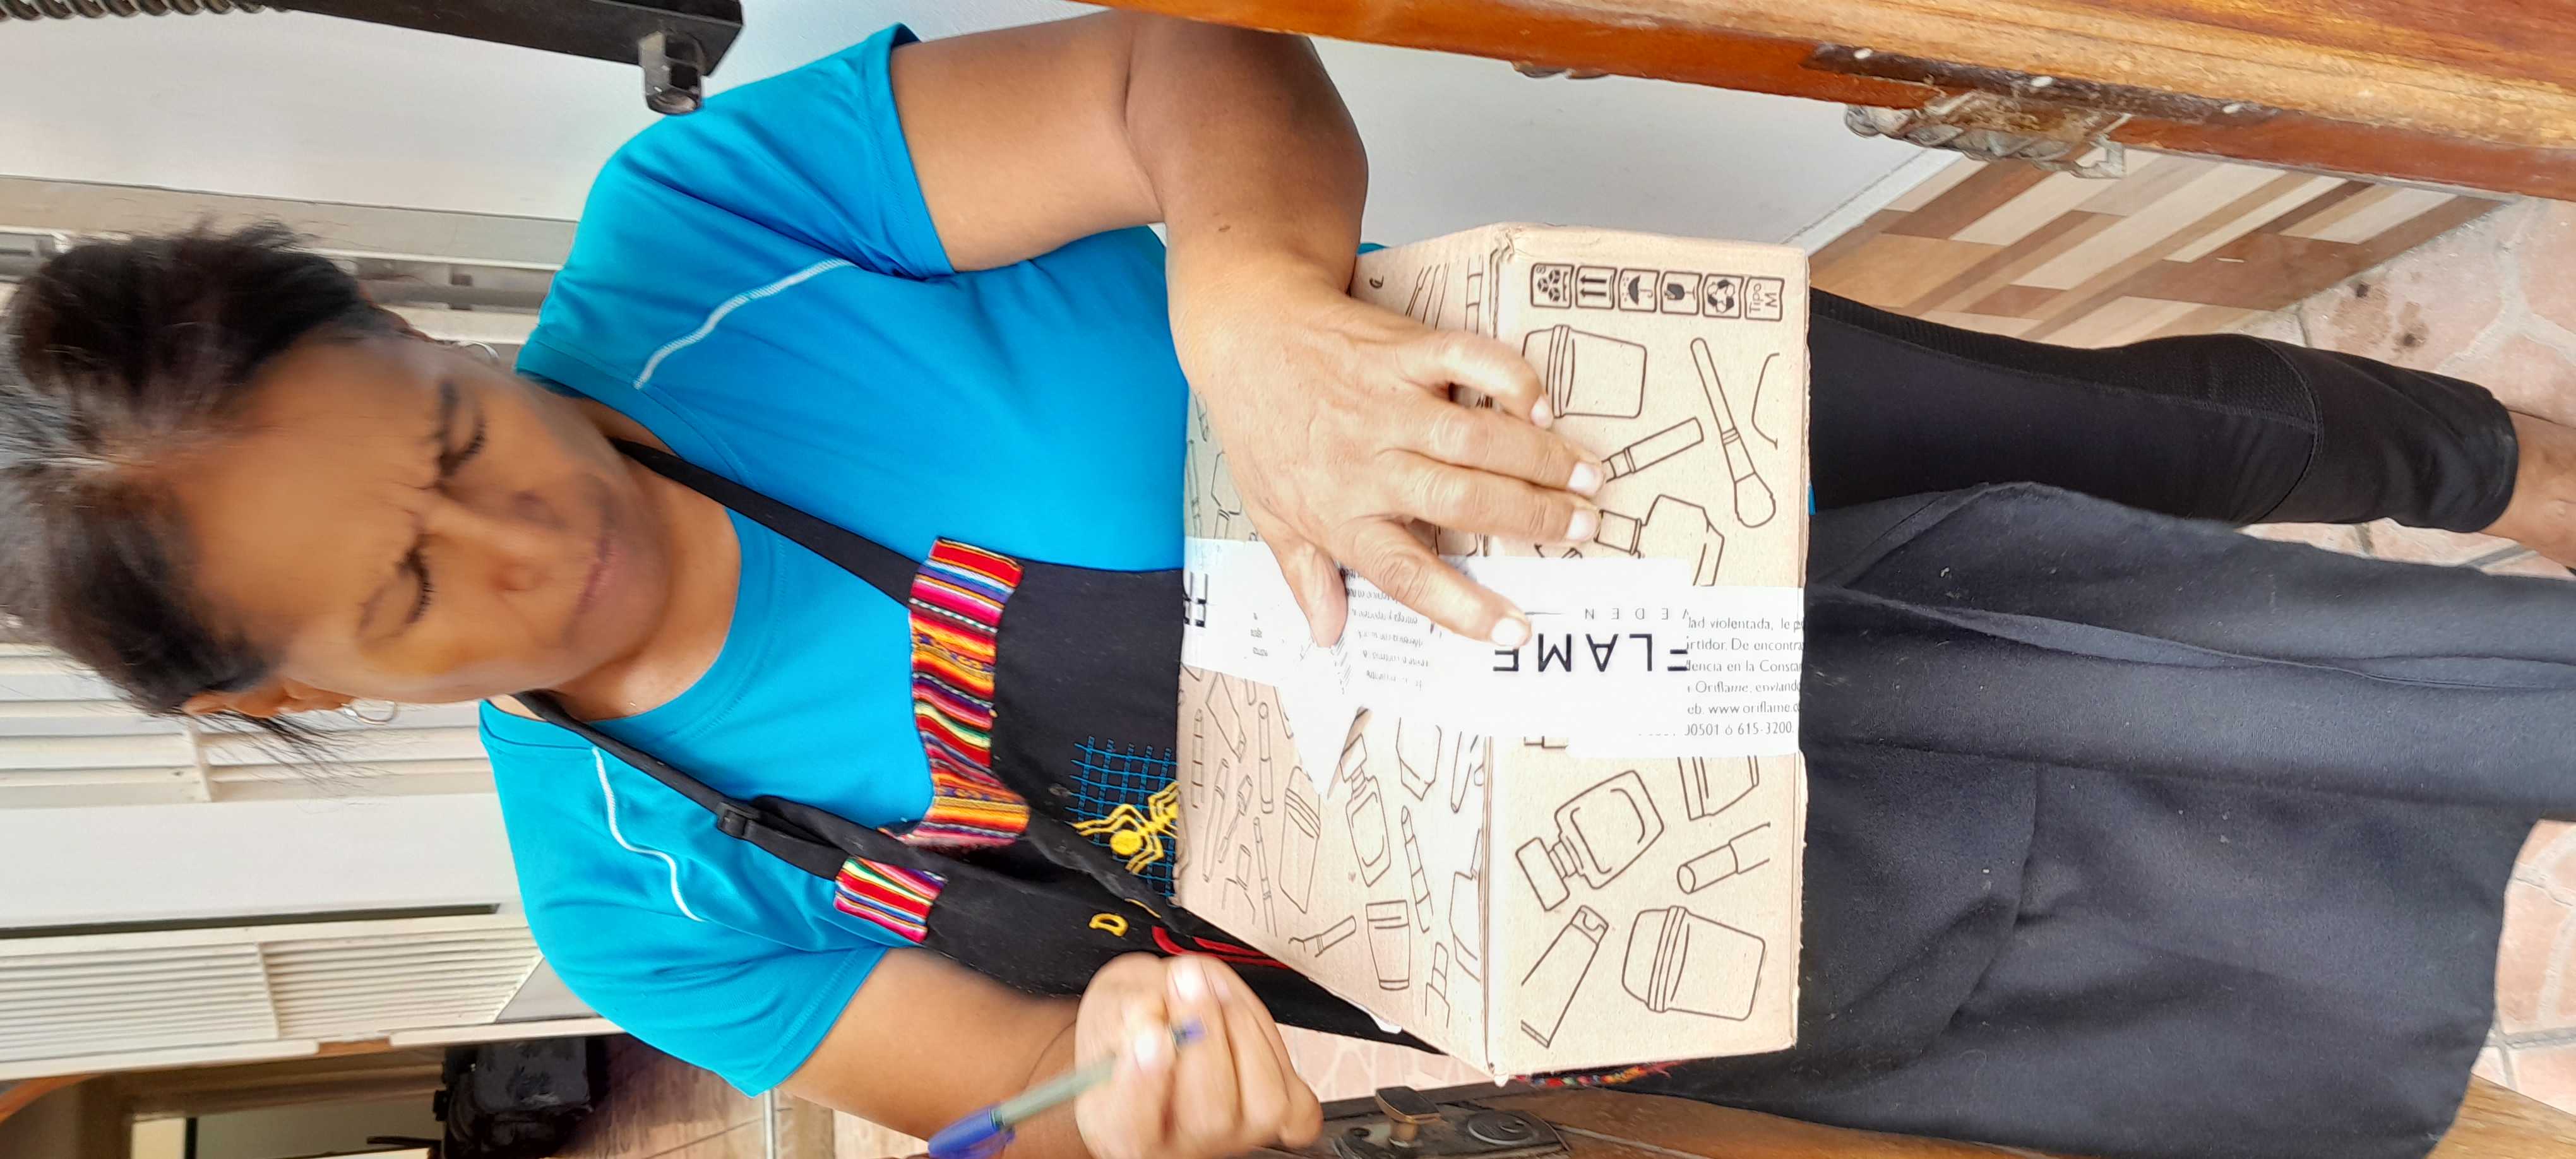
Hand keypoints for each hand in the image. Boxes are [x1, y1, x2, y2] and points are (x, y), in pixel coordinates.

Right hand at [1072, 954, 1321, 1158]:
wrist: (1155, 1028)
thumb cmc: (1127, 1027)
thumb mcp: (1105, 1007)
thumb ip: (1121, 1012)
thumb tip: (1153, 1012)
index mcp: (1123, 1131)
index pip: (1133, 1127)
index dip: (1145, 1082)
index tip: (1151, 1034)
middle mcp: (1181, 1146)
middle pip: (1211, 1117)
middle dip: (1205, 1037)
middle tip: (1187, 983)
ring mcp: (1235, 1137)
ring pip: (1265, 1104)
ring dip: (1243, 1031)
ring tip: (1213, 991)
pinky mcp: (1278, 1121)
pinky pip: (1294, 1096)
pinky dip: (1274, 1044)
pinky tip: (1239, 1017)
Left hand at [1173, 271, 1605, 645]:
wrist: (1244, 331)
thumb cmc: (1260, 426)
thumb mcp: (1270, 511)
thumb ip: (1304, 573)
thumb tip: (1326, 633)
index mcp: (1340, 514)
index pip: (1406, 574)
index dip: (1461, 606)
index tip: (1514, 630)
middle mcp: (1369, 463)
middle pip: (1462, 501)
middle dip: (1533, 518)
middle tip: (1583, 528)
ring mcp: (1388, 402)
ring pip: (1475, 438)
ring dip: (1539, 458)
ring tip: (1586, 476)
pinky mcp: (1401, 350)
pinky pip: (1465, 360)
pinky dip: (1508, 377)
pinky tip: (1540, 402)